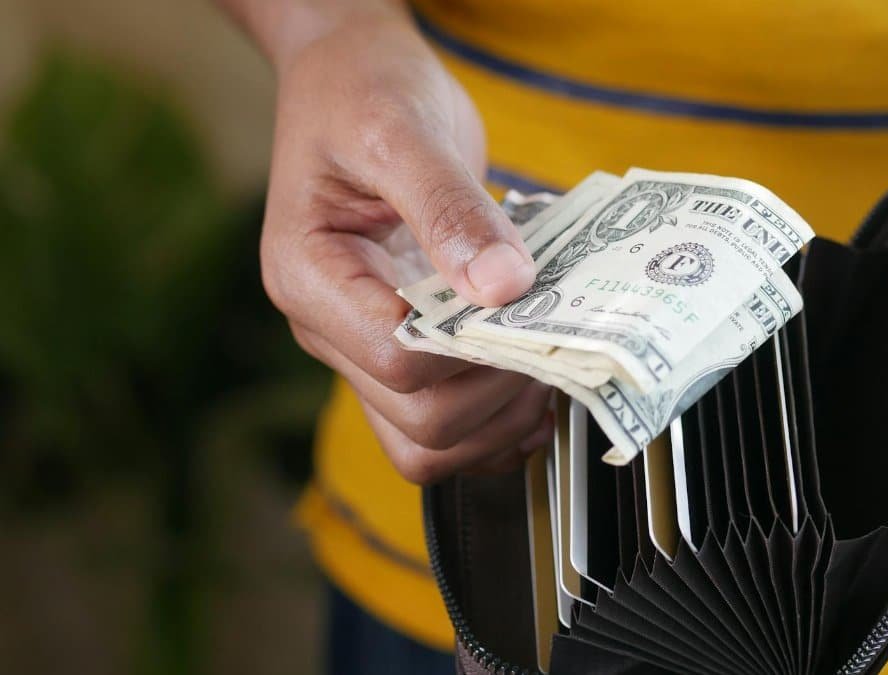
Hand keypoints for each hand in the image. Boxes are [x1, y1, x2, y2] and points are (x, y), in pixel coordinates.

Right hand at [256, 5, 549, 482]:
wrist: (352, 76)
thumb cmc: (363, 91)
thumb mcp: (403, 131)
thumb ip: (449, 208)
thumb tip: (503, 287)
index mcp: (310, 276)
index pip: (397, 361)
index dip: (475, 352)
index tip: (526, 310)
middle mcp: (329, 326)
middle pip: (417, 423)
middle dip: (496, 395)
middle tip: (549, 343)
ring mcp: (362, 342)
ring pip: (425, 444)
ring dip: (497, 425)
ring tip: (546, 370)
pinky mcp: (401, 344)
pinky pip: (439, 423)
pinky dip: (493, 422)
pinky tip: (532, 387)